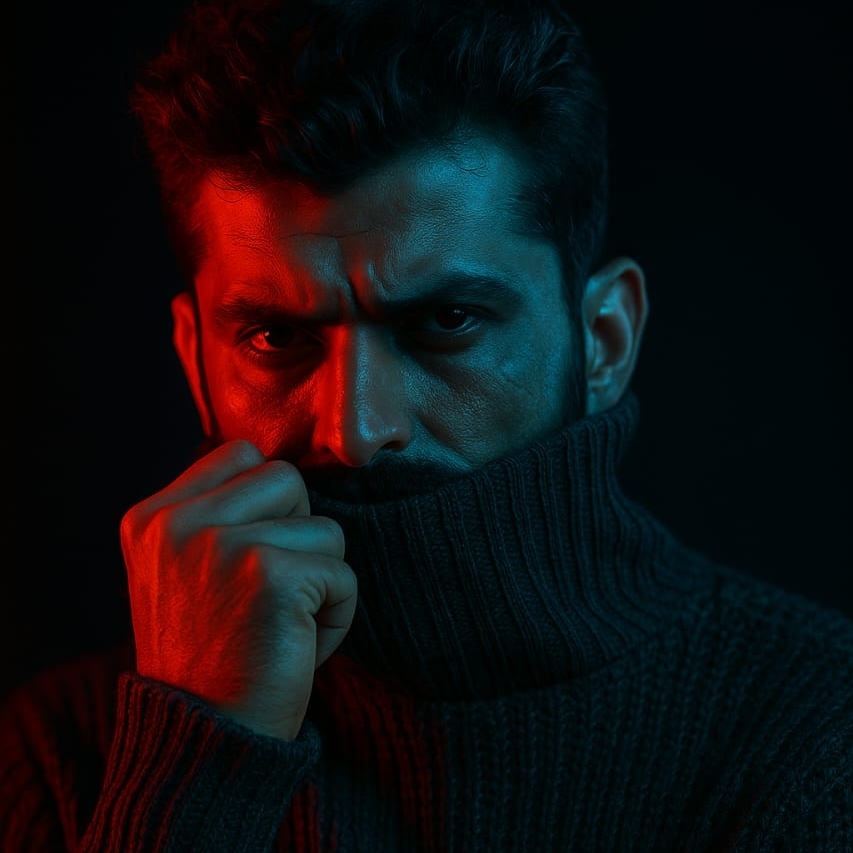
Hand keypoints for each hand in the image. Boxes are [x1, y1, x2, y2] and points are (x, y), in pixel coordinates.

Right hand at [119, 439, 356, 740]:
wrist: (207, 742)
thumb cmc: (211, 657)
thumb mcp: (184, 573)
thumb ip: (217, 515)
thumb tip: (283, 472)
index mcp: (151, 518)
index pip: (240, 453)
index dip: (269, 503)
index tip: (256, 560)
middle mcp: (176, 523)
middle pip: (287, 479)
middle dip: (299, 535)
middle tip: (272, 595)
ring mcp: (219, 545)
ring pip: (325, 527)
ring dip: (322, 578)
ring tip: (284, 624)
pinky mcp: (270, 575)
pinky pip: (344, 574)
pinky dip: (339, 615)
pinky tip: (300, 648)